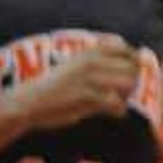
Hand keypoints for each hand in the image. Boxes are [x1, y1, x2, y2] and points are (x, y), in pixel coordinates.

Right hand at [21, 36, 140, 130]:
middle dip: (132, 81)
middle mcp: (92, 62)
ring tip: (116, 103)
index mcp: (88, 52)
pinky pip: (116, 102)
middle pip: (131, 68)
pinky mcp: (87, 97)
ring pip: (128, 84)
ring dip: (127, 95)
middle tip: (122, 94)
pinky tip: (111, 113)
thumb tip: (122, 67)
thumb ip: (95, 63)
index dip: (134, 62)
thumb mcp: (72, 66)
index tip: (130, 75)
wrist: (28, 102)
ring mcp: (90, 79)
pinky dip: (118, 110)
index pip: (125, 49)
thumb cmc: (51, 88)